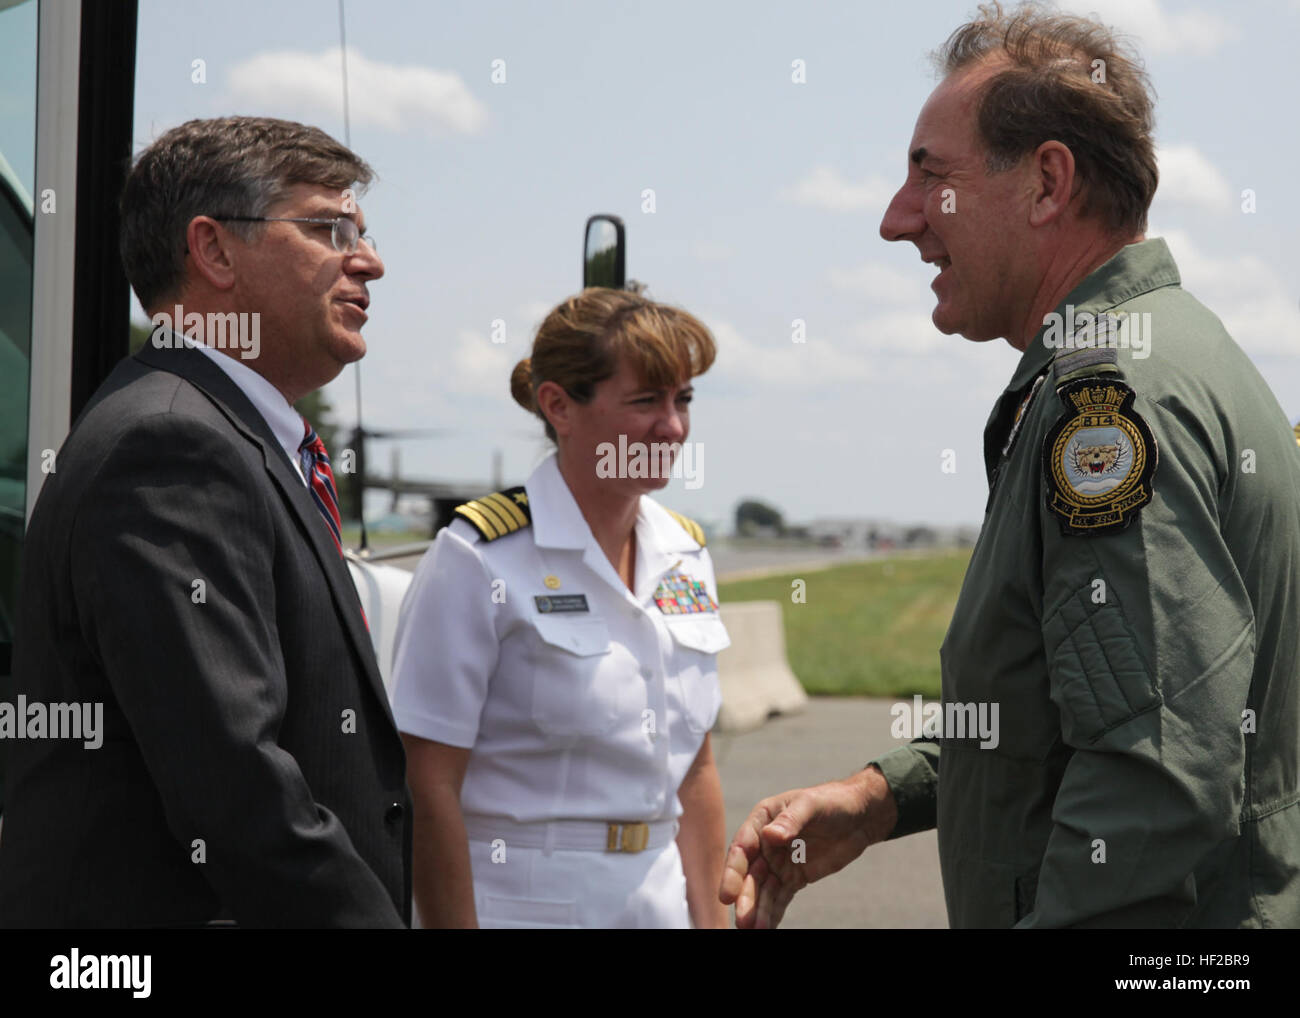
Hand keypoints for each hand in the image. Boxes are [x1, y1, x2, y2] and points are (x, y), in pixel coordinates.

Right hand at [719, 766, 896, 928]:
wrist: (859, 816)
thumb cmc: (831, 802)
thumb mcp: (811, 805)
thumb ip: (791, 820)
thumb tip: (770, 836)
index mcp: (763, 819)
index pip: (743, 847)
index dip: (733, 871)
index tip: (728, 895)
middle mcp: (765, 843)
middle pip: (750, 874)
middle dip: (745, 898)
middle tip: (743, 922)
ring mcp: (778, 863)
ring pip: (763, 890)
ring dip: (757, 910)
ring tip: (753, 930)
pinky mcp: (794, 878)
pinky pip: (780, 898)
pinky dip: (772, 914)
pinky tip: (766, 929)